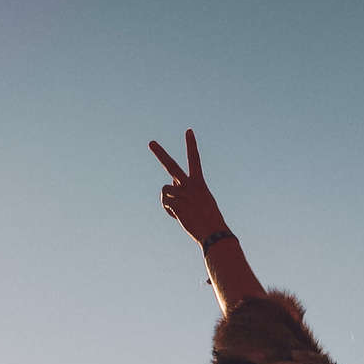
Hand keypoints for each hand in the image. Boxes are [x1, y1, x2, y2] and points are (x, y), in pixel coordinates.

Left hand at [151, 129, 229, 246]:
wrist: (213, 232)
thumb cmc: (209, 219)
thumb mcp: (201, 200)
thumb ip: (186, 190)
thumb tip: (171, 186)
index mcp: (199, 182)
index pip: (195, 159)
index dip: (191, 144)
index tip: (188, 131)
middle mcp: (190, 185)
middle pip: (171, 166)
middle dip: (160, 154)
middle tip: (150, 143)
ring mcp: (182, 194)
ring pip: (165, 189)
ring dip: (168, 200)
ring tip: (181, 210)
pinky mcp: (176, 204)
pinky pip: (165, 203)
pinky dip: (169, 211)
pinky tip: (179, 216)